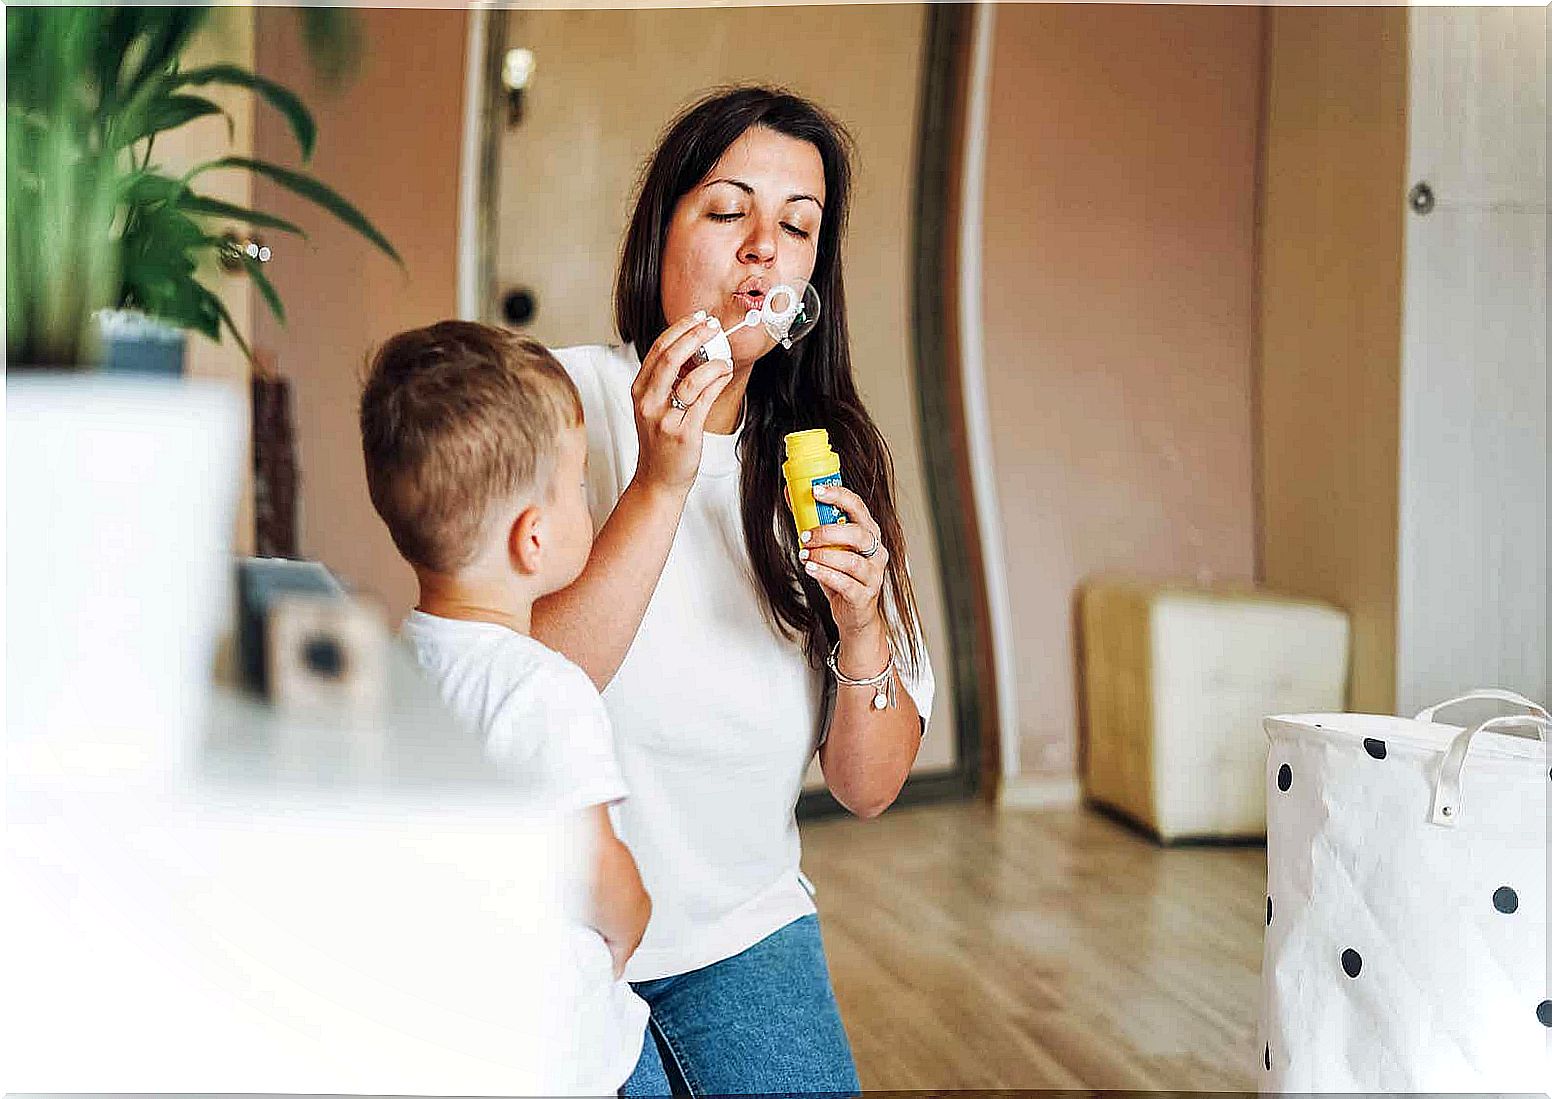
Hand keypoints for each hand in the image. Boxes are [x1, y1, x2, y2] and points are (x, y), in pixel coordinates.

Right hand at [631, 311, 733, 494]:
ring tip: (725, 359)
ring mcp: (664, 417)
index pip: (657, 349)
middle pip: (670, 357)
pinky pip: (704, 399)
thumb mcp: (655, 407)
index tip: (698, 318)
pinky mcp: (683, 432)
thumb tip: (696, 351)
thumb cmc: (660, 442)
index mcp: (639, 390)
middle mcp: (647, 402)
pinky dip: (718, 382)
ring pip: (690, 378)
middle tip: (713, 326)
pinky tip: (725, 375)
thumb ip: (668, 381)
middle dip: (695, 335)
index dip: (680, 328)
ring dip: (713, 363)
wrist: (658, 479)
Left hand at [798, 484, 888, 642]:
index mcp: (868, 533)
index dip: (838, 496)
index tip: (816, 491)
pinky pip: (846, 583)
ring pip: (852, 561)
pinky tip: (811, 569)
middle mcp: (875, 552)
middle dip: (828, 532)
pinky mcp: (864, 595)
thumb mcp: (828, 547)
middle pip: (859, 534)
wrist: (855, 614)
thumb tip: (790, 494)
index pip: (858, 507)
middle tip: (806, 535)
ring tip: (805, 555)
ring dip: (824, 556)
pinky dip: (825, 575)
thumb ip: (812, 522)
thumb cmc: (842, 577)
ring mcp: (873, 575)